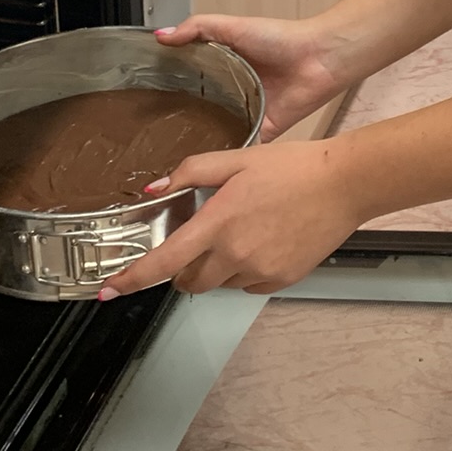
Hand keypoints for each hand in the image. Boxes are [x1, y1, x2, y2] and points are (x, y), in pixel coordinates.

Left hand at [96, 138, 366, 296]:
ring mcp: (259, 271)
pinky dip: (246, 270)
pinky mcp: (281, 280)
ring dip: (218, 267)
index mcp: (218, 223)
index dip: (132, 279)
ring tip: (244, 231)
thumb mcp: (237, 158)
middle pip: (190, 282)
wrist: (344, 184)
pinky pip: (249, 285)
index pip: (163, 262)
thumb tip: (155, 189)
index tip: (107, 291)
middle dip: (184, 269)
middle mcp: (235, 255)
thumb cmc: (292, 167)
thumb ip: (192, 172)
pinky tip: (264, 241)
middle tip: (199, 241)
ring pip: (221, 283)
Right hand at [156, 14, 345, 140]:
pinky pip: (242, 147)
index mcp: (224, 68)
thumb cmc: (281, 38)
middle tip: (153, 137)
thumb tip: (162, 36)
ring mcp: (248, 114)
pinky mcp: (263, 130)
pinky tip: (208, 165)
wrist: (317, 58)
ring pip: (218, 134)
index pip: (189, 83)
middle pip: (201, 112)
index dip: (170, 90)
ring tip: (174, 156)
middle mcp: (233, 94)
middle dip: (182, 123)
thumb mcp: (232, 25)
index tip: (144, 102)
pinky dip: (230, 156)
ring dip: (203, 142)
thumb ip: (197, 28)